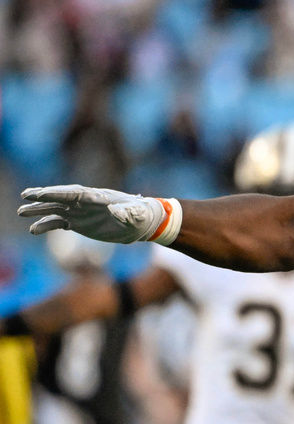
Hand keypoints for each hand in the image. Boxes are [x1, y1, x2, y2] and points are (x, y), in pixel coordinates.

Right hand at [19, 185, 180, 244]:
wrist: (140, 222)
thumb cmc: (141, 216)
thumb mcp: (137, 215)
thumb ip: (128, 213)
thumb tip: (116, 211)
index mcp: (99, 197)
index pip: (76, 193)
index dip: (59, 193)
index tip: (42, 193)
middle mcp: (86, 202)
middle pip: (62, 197)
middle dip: (44, 196)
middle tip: (25, 195)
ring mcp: (80, 212)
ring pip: (56, 208)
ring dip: (40, 209)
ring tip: (21, 211)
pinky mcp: (78, 222)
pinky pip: (59, 223)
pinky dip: (46, 225)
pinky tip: (33, 229)